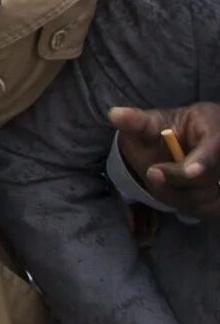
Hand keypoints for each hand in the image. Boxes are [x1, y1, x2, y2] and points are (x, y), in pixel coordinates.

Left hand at [111, 102, 219, 218]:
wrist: (175, 142)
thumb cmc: (163, 130)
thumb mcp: (150, 121)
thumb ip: (136, 121)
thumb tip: (114, 114)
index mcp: (214, 130)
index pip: (214, 148)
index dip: (203, 161)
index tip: (189, 171)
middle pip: (206, 178)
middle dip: (175, 179)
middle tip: (152, 172)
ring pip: (205, 198)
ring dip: (176, 193)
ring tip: (159, 176)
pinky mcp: (219, 195)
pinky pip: (206, 209)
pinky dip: (185, 204)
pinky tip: (173, 190)